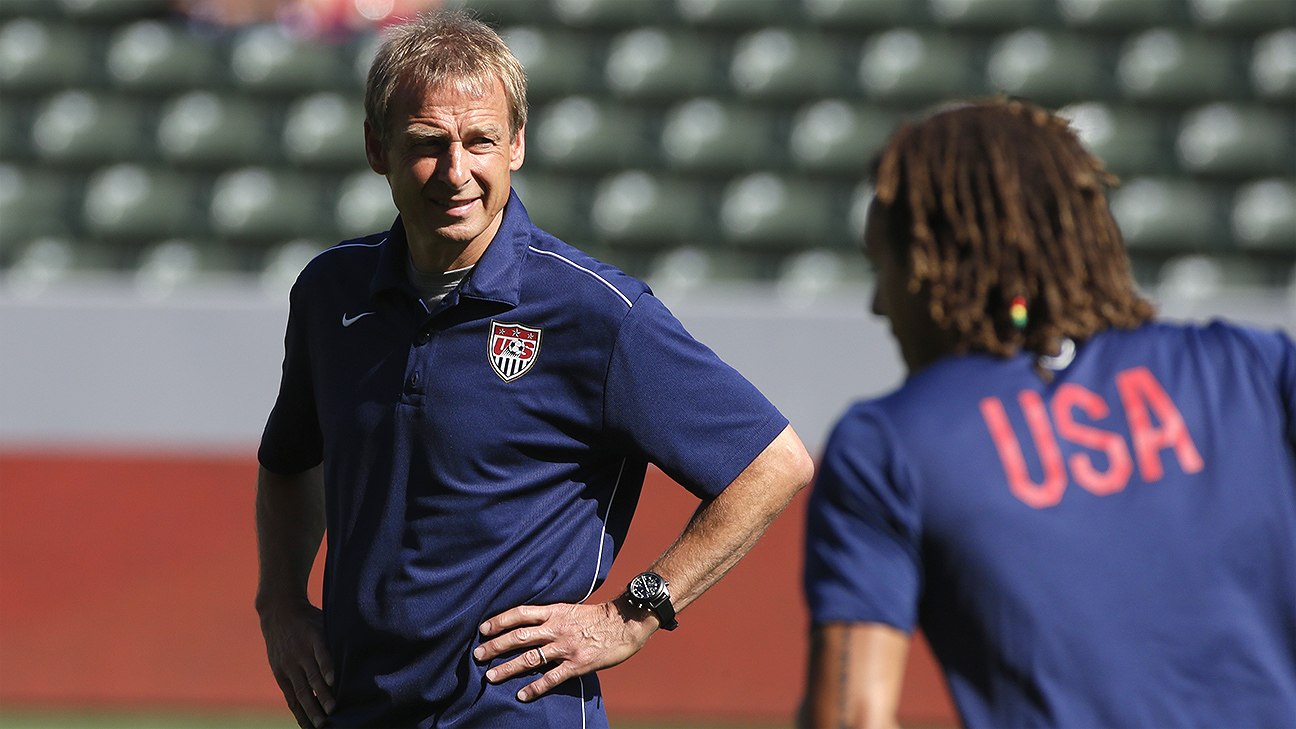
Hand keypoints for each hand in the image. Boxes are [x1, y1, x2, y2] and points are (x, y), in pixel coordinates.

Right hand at [259, 600, 335, 728]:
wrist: (279, 612)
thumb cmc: (311, 619)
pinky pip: (289, 696)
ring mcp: (288, 665)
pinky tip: (307, 724)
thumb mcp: (325, 621)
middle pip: (311, 677)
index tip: (334, 682)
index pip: (322, 654)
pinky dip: (298, 710)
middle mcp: (300, 653)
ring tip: (320, 724)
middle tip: (333, 712)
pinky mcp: (279, 673)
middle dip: (322, 696)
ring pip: (300, 691)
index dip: (328, 669)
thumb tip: (364, 652)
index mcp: (314, 637)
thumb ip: (337, 639)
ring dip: (311, 709)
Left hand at [474, 596, 657, 701]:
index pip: (520, 613)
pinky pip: (551, 677)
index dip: (499, 620)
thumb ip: (552, 616)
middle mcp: (556, 628)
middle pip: (519, 636)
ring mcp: (566, 647)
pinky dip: (535, 687)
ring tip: (490, 676)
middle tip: (477, 654)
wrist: (626, 622)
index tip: (483, 629)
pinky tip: (522, 694)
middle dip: (495, 646)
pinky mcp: (577, 664)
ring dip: (508, 668)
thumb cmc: (599, 616)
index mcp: (555, 611)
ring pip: (530, 658)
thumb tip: (531, 623)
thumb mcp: (572, 608)